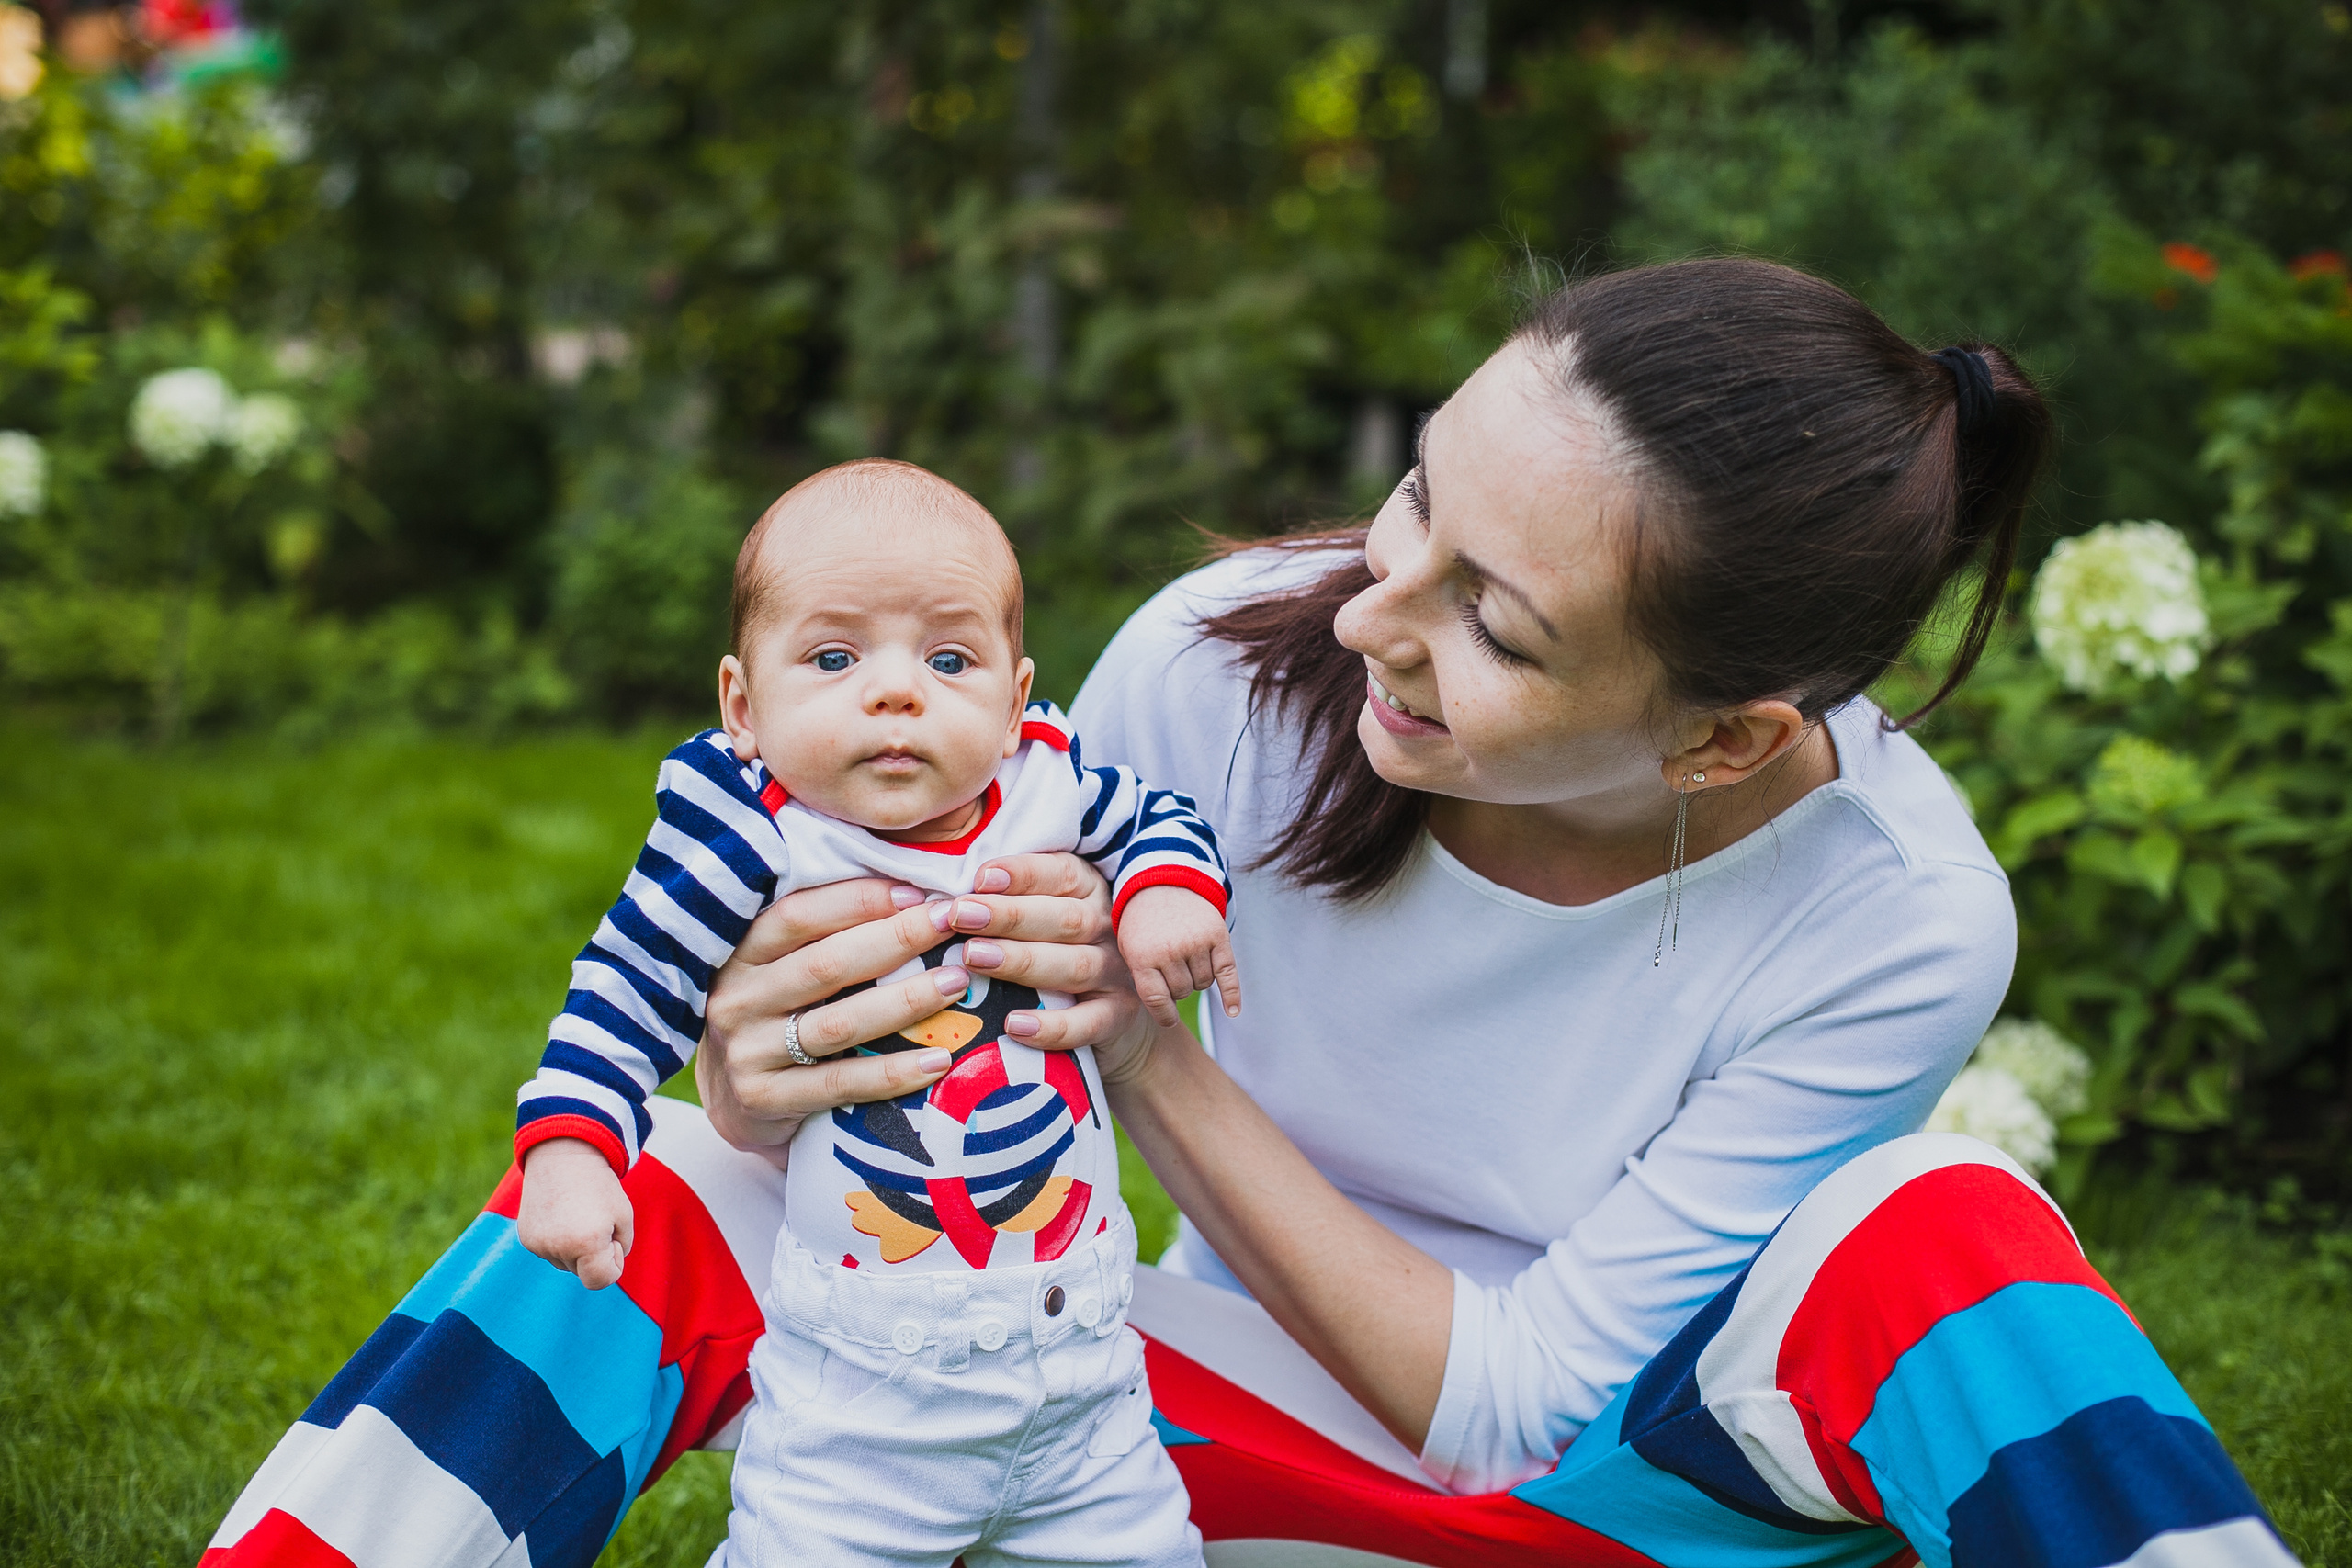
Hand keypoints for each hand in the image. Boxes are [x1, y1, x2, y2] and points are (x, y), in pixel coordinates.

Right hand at [518, 1138, 633, 1288]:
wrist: (564, 1155)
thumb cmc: (600, 1185)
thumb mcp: (624, 1217)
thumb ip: (619, 1249)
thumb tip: (599, 1270)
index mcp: (586, 1243)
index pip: (600, 1281)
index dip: (613, 1264)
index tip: (613, 1239)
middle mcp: (558, 1247)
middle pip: (582, 1272)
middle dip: (594, 1254)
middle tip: (595, 1219)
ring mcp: (537, 1244)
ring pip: (565, 1263)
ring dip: (575, 1248)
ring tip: (576, 1214)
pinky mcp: (526, 1238)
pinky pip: (549, 1251)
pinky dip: (558, 1240)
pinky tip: (560, 1214)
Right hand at [698, 878, 975, 1157]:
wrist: (737, 1101)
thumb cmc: (777, 1017)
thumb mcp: (782, 969)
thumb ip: (825, 935)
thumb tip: (911, 896)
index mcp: (741, 953)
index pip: (798, 915)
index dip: (859, 900)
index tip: (916, 893)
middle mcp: (737, 998)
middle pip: (826, 964)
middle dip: (897, 939)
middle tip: (952, 924)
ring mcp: (748, 1052)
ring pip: (839, 1023)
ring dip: (906, 1001)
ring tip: (956, 983)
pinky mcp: (766, 1100)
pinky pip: (841, 1083)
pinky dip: (894, 1072)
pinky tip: (939, 1059)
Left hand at [952, 852, 1143, 1052]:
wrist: (1103, 1011)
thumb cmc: (1052, 948)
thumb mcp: (1038, 914)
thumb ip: (1004, 898)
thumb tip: (940, 896)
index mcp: (1089, 889)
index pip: (1061, 873)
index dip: (1022, 874)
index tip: (980, 878)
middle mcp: (1107, 927)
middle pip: (1064, 918)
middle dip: (1009, 916)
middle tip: (960, 916)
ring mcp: (1116, 973)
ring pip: (1075, 966)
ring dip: (1022, 961)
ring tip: (974, 958)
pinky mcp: (1117, 1017)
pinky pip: (1088, 1024)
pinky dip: (1051, 1026)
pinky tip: (1013, 1025)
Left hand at [1115, 883, 1241, 1026]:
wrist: (1162, 882)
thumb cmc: (1143, 922)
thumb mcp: (1129, 947)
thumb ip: (1141, 978)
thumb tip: (1164, 1013)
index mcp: (1143, 956)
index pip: (1157, 999)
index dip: (1164, 1014)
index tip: (1169, 1018)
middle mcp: (1170, 950)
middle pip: (1182, 992)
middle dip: (1178, 987)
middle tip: (1172, 967)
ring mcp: (1195, 942)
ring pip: (1203, 984)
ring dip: (1197, 979)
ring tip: (1186, 958)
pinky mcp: (1217, 935)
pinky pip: (1227, 974)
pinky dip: (1232, 995)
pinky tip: (1233, 1011)